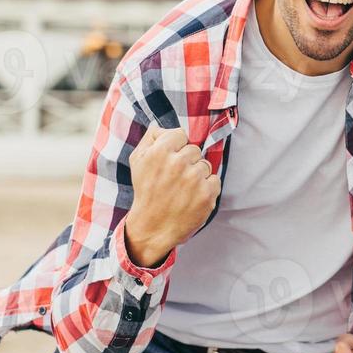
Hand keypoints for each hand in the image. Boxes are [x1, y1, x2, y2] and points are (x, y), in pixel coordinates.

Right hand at [122, 124, 220, 266]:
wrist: (153, 226)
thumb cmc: (146, 191)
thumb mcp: (138, 161)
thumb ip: (150, 138)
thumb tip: (162, 126)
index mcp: (160, 152)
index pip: (181, 134)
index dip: (175, 147)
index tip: (169, 160)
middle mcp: (177, 163)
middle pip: (194, 149)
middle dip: (186, 162)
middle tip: (174, 178)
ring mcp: (194, 179)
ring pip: (205, 164)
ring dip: (197, 175)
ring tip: (182, 189)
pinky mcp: (207, 194)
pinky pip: (215, 179)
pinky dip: (207, 188)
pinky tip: (192, 197)